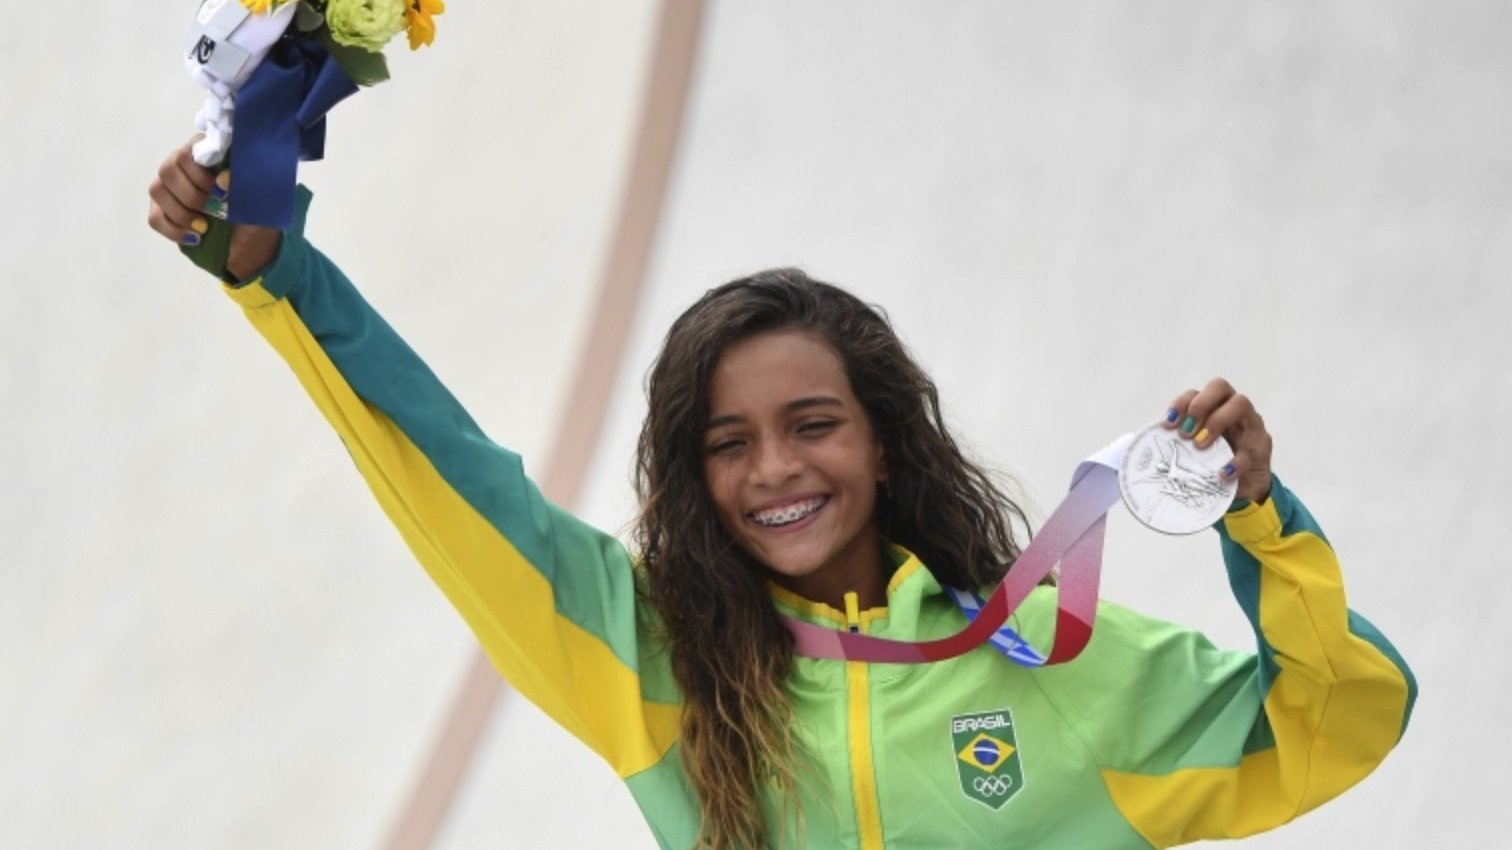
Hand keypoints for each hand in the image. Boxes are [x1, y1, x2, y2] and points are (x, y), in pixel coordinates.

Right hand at [147, 136, 279, 279]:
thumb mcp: (255, 193)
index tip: (221, 193)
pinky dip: (174, 230)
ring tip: (204, 227)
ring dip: (181, 213)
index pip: (187, 154)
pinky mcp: (161, 210)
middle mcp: (179, 164)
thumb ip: (242, 181)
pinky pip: (155, 218)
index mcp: (203, 152)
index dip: (201, 176)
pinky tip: (195, 238)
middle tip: (212, 210)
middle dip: (191, 195)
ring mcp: (167, 187)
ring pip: (157, 191)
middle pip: (167, 170)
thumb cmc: (252, 205)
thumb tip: (222, 180)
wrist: (249, 236)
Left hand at [1161, 378, 1272, 503]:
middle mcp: (1233, 410)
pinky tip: (1221, 473)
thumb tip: (1135, 443)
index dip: (1180, 403)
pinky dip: (1235, 461)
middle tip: (1186, 433)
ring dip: (1217, 421)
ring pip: (1241, 404)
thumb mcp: (1191, 453)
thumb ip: (1172, 444)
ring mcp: (1251, 424)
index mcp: (1212, 408)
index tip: (1168, 425)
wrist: (1242, 489)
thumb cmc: (1212, 464)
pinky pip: (1252, 448)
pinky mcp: (1262, 447)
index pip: (1196, 392)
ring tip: (1200, 446)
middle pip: (1220, 387)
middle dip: (1200, 405)